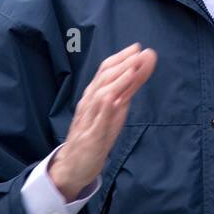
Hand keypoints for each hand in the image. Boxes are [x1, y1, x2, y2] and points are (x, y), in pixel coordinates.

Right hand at [49, 43, 156, 200]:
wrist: (73, 166)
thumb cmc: (95, 135)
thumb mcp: (115, 109)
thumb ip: (127, 89)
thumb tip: (140, 68)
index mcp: (94, 95)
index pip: (105, 71)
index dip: (121, 58)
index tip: (137, 47)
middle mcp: (89, 103)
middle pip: (104, 78)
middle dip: (123, 64)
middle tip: (140, 52)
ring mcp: (89, 120)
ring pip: (101, 95)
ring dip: (117, 80)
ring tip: (133, 68)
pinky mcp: (90, 138)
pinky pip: (97, 121)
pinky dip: (106, 107)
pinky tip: (115, 97)